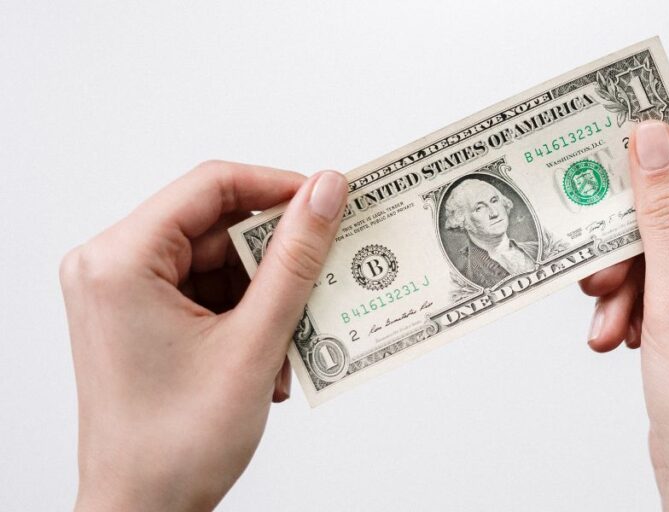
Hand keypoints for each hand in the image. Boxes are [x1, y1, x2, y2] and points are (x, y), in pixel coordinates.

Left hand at [60, 161, 347, 510]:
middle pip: (216, 226)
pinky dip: (246, 317)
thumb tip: (326, 193)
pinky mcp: (137, 317)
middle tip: (326, 275)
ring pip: (217, 262)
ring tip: (289, 344)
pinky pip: (206, 291)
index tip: (329, 202)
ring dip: (266, 298)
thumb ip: (296, 259)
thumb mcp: (254, 341)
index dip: (279, 188)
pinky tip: (266, 359)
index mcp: (120, 261)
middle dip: (276, 260)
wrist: (141, 511)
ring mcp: (121, 294)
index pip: (211, 186)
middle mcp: (110, 267)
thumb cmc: (175, 444)